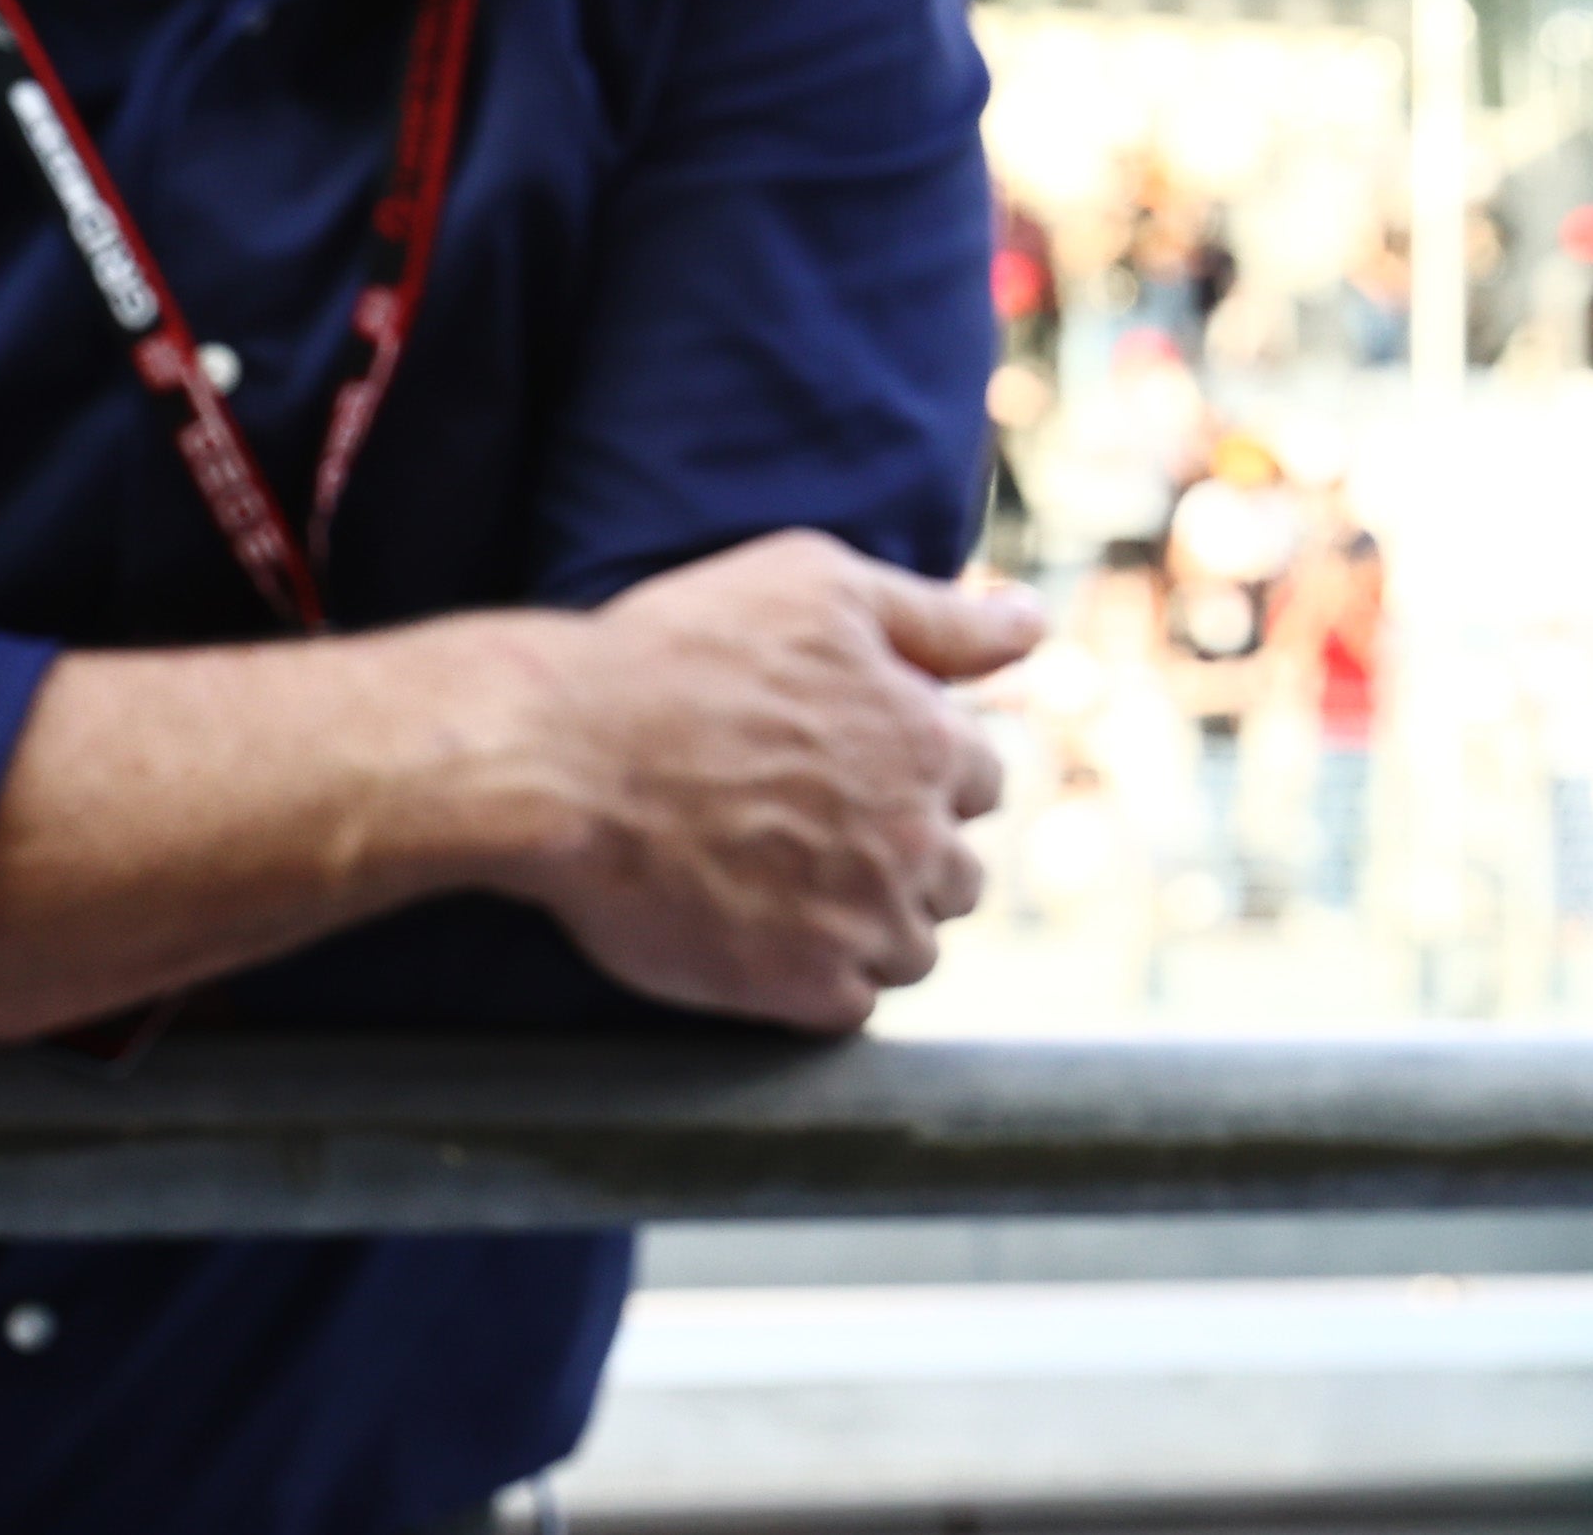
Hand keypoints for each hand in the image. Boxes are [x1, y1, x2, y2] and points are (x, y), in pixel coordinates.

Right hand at [508, 530, 1043, 1033]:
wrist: (561, 759)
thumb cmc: (680, 656)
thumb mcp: (821, 587)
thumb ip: (939, 616)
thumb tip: (1031, 627)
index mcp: (930, 740)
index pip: (982, 782)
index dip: (926, 776)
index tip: (865, 776)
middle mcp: (915, 835)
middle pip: (958, 874)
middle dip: (909, 858)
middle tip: (824, 841)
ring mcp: (862, 917)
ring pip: (913, 947)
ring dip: (871, 926)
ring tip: (792, 896)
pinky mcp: (799, 986)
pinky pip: (852, 1006)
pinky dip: (821, 983)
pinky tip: (768, 942)